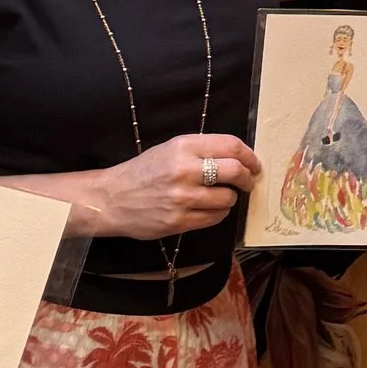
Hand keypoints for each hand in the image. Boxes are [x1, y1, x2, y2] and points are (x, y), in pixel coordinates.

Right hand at [93, 133, 259, 243]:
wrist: (112, 198)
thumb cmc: (144, 172)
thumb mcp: (170, 149)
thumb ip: (202, 150)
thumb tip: (239, 158)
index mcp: (183, 146)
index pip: (231, 146)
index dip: (250, 156)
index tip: (254, 164)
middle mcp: (184, 170)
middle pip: (234, 171)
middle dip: (248, 178)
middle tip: (248, 181)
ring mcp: (182, 197)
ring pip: (227, 198)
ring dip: (230, 198)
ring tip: (220, 196)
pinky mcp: (179, 221)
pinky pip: (215, 218)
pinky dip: (218, 214)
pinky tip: (209, 209)